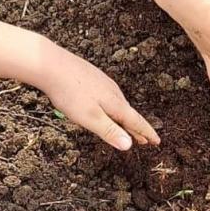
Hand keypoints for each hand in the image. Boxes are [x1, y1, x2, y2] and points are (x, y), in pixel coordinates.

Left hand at [33, 45, 160, 150]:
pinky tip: (106, 105)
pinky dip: (114, 106)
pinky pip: (109, 95)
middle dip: (137, 127)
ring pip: (119, 103)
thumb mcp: (89, 117)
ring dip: (125, 117)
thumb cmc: (70, 93)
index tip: (156, 141)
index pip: (136, 121)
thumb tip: (129, 145)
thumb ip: (109, 131)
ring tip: (127, 125)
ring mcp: (103, 83)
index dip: (146, 133)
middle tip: (145, 139)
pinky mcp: (93, 78)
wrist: (52, 65)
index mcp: (114, 104)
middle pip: (129, 113)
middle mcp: (113, 92)